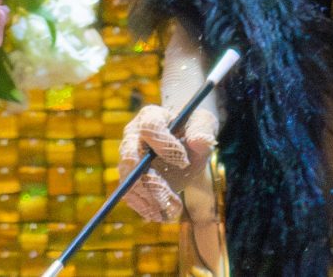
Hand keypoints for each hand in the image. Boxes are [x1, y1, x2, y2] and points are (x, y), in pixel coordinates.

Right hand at [118, 101, 214, 222]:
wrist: (185, 143)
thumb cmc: (193, 130)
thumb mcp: (203, 125)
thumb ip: (202, 131)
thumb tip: (198, 141)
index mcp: (150, 117)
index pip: (150, 128)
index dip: (164, 144)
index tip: (184, 162)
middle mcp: (133, 136)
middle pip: (131, 157)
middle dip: (150, 181)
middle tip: (172, 199)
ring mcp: (128, 157)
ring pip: (128, 179)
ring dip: (147, 199)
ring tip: (171, 212)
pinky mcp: (131, 177)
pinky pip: (130, 194)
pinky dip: (144, 207)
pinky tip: (161, 215)